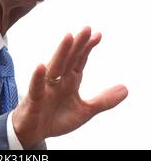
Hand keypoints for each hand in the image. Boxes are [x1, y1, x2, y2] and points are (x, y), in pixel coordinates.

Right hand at [12, 27, 127, 148]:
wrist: (34, 132)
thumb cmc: (56, 118)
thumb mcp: (85, 110)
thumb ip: (103, 100)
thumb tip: (126, 89)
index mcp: (70, 81)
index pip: (80, 61)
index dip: (88, 48)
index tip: (98, 34)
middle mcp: (58, 80)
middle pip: (69, 59)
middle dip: (78, 44)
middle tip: (87, 28)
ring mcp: (46, 88)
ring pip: (54, 67)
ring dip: (61, 52)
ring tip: (68, 37)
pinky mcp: (34, 99)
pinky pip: (36, 87)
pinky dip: (38, 77)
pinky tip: (41, 66)